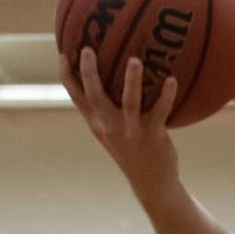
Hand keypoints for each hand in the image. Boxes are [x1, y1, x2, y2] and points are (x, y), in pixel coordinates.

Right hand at [59, 47, 179, 205]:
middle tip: (88, 49)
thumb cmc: (134, 152)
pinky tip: (171, 79)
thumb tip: (111, 79)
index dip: (67, 77)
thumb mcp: (114, 133)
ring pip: (129, 103)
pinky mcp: (153, 136)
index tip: (63, 54)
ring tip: (135, 60)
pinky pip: (160, 111)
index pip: (77, 99)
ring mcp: (132, 131)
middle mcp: (111, 127)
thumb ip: (108, 111)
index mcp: (99, 124)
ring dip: (132, 81)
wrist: (152, 184)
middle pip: (95, 96)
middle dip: (89, 73)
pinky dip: (166, 96)